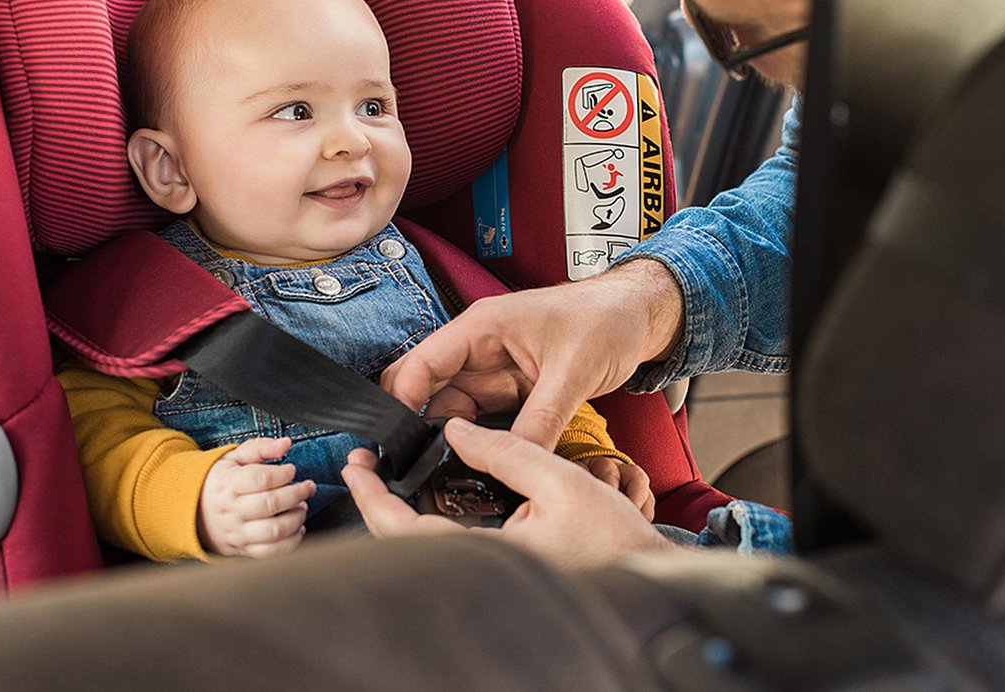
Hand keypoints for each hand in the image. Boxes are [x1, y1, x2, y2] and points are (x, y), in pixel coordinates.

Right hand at [198, 437, 315, 557]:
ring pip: (273, 530)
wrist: (194, 511)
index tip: (291, 469)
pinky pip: (271, 552)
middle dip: (297, 494)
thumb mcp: (234, 458)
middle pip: (270, 504)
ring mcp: (237, 532)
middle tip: (307, 487)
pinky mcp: (243, 549)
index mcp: (228, 484)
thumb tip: (285, 444)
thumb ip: (261, 448)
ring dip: (296, 518)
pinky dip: (291, 541)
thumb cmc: (221, 481)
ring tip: (302, 506)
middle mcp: (231, 510)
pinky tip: (297, 527)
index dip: (283, 473)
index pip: (260, 478)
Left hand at [342, 418, 673, 568]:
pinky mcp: (500, 570)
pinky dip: (429, 519)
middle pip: (405, 543)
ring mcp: (489, 574)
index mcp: (490, 555)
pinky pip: (449, 546)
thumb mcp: (561, 480)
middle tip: (365, 464)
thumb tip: (456, 429)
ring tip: (390, 472)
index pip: (407, 531)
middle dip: (378, 502)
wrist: (646, 572)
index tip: (357, 466)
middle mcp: (482, 571)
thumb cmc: (613, 536)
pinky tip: (431, 493)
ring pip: (425, 545)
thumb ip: (506, 451)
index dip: (373, 498)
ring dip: (400, 510)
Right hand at [381, 259, 684, 448]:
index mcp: (483, 327)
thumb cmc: (607, 320)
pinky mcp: (512, 387)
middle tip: (419, 470)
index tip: (396, 445)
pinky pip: (484, 418)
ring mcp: (495, 368)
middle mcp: (481, 347)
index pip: (422, 364)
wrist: (639, 316)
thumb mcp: (574, 372)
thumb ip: (541, 419)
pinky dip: (480, 440)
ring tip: (451, 474)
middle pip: (429, 390)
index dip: (402, 403)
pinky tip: (481, 464)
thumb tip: (514, 460)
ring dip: (452, 439)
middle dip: (420, 427)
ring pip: (455, 409)